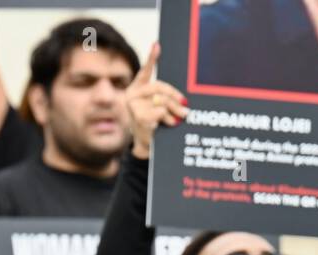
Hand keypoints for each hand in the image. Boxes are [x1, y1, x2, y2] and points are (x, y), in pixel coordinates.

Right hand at [125, 43, 186, 160]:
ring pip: (160, 100)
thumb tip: (184, 104)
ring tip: (178, 118)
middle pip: (159, 87)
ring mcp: (132, 105)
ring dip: (173, 110)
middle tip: (185, 107)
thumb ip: (168, 101)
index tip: (157, 45)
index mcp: (137, 89)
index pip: (145, 71)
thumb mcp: (161, 110)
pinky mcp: (137, 116)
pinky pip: (159, 111)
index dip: (151, 58)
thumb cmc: (153, 127)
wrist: (145, 147)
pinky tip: (165, 124)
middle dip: (174, 97)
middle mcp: (132, 95)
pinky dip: (165, 118)